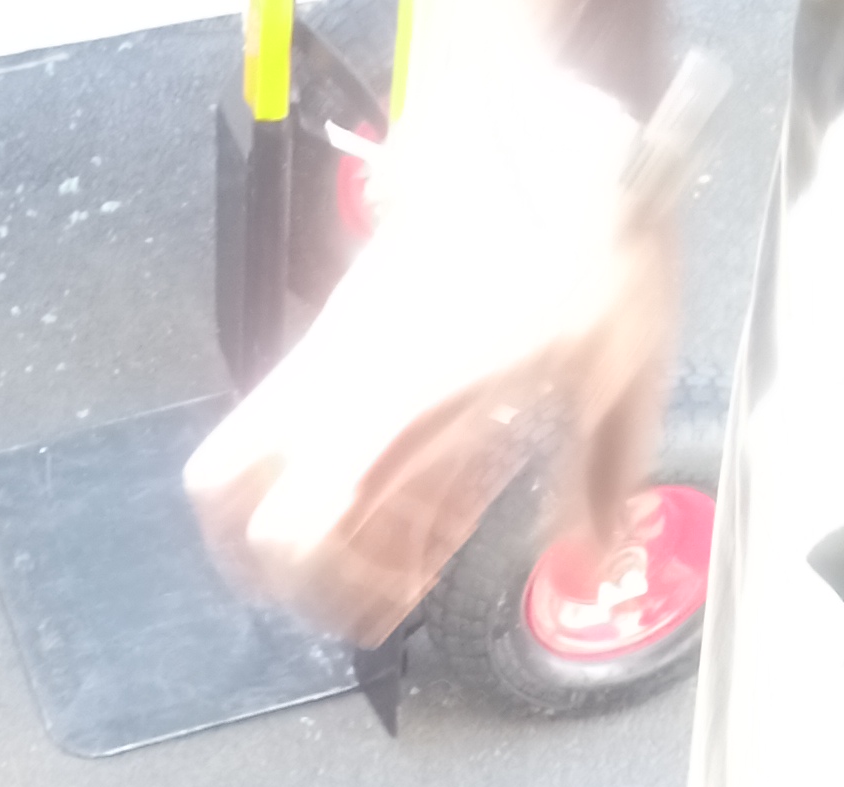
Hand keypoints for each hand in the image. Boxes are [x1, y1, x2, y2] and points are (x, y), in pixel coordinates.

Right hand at [185, 54, 679, 647]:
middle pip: (223, 500)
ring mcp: (327, 357)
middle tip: (359, 593)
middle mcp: (334, 383)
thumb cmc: (581, 239)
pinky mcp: (340, 339)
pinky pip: (296, 427)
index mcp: (391, 400)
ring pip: (243, 465)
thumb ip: (597, 484)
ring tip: (386, 552)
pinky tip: (415, 491)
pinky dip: (336, 478)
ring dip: (302, 529)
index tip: (391, 604)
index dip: (322, 591)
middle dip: (280, 573)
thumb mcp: (619, 369)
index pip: (291, 526)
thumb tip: (594, 566)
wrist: (545, 123)